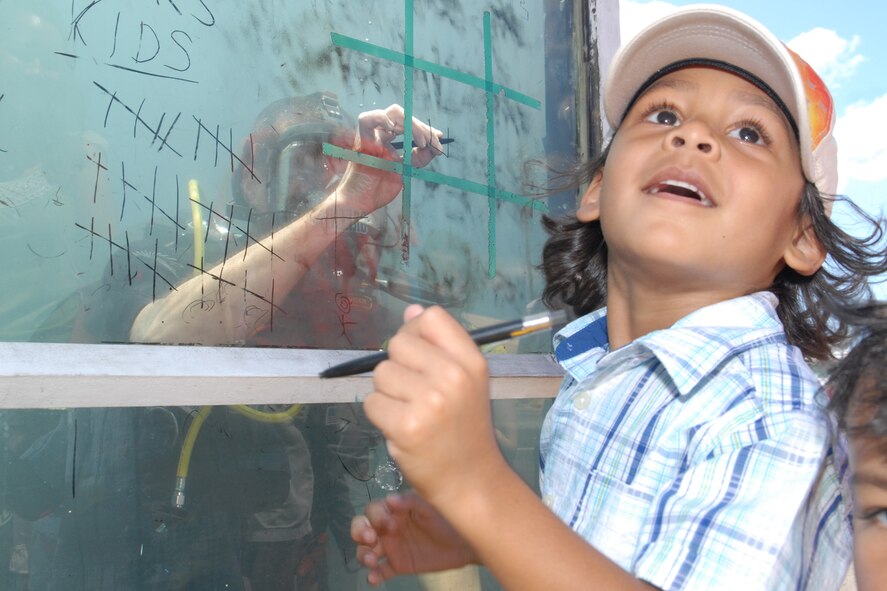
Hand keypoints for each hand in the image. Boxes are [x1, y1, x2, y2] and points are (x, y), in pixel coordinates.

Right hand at [334, 104, 442, 213]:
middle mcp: (379, 133)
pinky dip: (384, 120)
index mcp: (388, 139)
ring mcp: (369, 134)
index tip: (439, 138)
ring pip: (392, 113)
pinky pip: (367, 119)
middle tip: (432, 142)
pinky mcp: (360, 139)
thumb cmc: (379, 188)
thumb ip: (420, 157)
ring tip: (421, 141)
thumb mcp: (406, 169)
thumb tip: (437, 147)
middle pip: (404, 117)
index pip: (409, 125)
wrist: (362, 202)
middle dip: (422, 128)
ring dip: (411, 124)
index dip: (425, 129)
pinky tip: (396, 130)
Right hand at [351, 492, 474, 585]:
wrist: (464, 542)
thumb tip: (389, 499)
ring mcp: (392, 547)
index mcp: (394, 511)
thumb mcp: (429, 506)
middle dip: (359, 532)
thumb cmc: (447, 517)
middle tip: (370, 540)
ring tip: (372, 561)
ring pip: (367, 551)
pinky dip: (374, 576)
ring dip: (363, 555)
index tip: (390, 525)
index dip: (375, 517)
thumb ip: (410, 502)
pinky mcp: (398, 565)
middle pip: (362, 528)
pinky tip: (373, 579)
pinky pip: (381, 571)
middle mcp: (388, 528)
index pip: (373, 510)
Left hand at [364, 305, 505, 508]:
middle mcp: (453, 377)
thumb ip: (438, 345)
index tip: (420, 357)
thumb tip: (411, 312)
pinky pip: (372, 402)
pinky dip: (380, 415)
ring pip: (381, 373)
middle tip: (417, 394)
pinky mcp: (405, 426)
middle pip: (398, 344)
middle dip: (399, 367)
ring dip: (387, 393)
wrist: (471, 480)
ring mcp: (429, 402)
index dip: (416, 332)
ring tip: (411, 412)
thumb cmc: (464, 428)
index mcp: (471, 361)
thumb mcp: (465, 381)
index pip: (432, 318)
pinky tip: (402, 428)